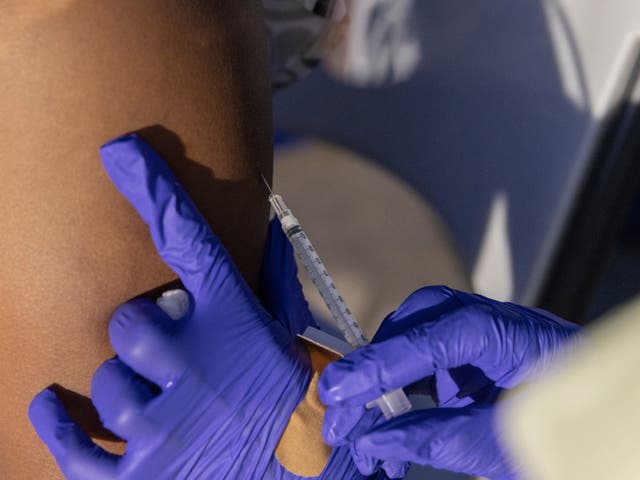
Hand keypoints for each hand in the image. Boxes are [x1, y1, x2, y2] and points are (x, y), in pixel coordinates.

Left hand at [28, 134, 379, 479]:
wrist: (295, 473)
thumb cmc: (282, 393)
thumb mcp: (285, 335)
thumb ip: (275, 278)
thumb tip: (270, 220)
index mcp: (237, 324)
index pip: (191, 241)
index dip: (156, 191)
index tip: (120, 152)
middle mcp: (201, 369)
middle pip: (129, 324)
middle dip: (141, 335)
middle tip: (165, 351)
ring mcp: (171, 427)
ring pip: (107, 385)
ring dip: (125, 388)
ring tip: (158, 399)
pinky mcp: (144, 476)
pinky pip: (77, 446)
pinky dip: (58, 425)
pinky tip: (49, 407)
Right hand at [319, 286, 579, 478]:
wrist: (604, 432)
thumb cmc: (566, 433)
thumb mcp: (499, 445)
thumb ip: (434, 438)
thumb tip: (373, 440)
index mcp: (511, 335)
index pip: (434, 338)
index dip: (382, 364)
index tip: (340, 391)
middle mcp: (493, 322)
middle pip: (418, 323)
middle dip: (373, 364)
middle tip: (338, 406)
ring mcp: (484, 332)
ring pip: (417, 335)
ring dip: (383, 376)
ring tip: (358, 420)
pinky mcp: (475, 352)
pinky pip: (428, 356)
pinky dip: (403, 383)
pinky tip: (388, 413)